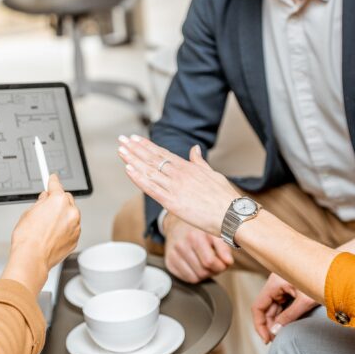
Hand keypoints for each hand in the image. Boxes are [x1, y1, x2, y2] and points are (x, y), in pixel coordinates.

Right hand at [3, 174, 80, 292]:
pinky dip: (65, 229)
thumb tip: (45, 199)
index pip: (56, 185)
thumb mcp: (29, 213)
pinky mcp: (76, 238)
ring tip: (47, 227)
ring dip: (63, 216)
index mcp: (58, 201)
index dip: (53, 181)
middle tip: (47, 209)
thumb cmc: (28, 238)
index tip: (53, 178)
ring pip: (71, 215)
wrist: (32, 258)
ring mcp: (75, 226)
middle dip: (58, 202)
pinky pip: (72, 228)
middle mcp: (70, 212)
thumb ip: (41, 202)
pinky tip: (52, 235)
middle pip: (66, 199)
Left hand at [117, 134, 237, 236]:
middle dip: (135, 149)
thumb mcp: (212, 174)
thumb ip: (200, 162)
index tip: (135, 139)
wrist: (232, 214)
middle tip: (122, 140)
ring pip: (149, 171)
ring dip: (133, 160)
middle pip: (152, 158)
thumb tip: (195, 149)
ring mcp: (175, 187)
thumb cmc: (225, 198)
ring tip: (121, 151)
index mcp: (188, 167)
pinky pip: (151, 188)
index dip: (147, 146)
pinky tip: (128, 170)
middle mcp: (179, 174)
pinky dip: (138, 178)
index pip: (163, 153)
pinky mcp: (172, 202)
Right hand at [163, 214, 233, 282]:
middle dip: (213, 271)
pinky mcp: (169, 263)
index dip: (221, 266)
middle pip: (203, 272)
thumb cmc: (200, 230)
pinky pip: (187, 279)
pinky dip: (195, 275)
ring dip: (204, 275)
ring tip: (205, 264)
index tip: (223, 263)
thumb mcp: (215, 233)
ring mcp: (173, 255)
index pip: (210, 261)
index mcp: (195, 236)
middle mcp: (181, 245)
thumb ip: (224, 248)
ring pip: (195, 278)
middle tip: (215, 263)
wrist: (177, 224)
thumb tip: (228, 262)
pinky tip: (196, 265)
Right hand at [252, 273, 319, 343]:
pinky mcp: (290, 289)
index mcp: (275, 282)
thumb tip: (275, 331)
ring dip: (277, 321)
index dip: (260, 324)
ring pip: (274, 307)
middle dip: (269, 325)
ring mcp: (283, 286)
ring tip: (281, 335)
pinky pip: (282, 304)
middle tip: (275, 340)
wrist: (338, 273)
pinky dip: (284, 316)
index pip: (258, 306)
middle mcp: (276, 283)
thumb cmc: (323, 279)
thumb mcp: (305, 301)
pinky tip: (287, 326)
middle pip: (266, 308)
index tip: (266, 339)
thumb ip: (289, 316)